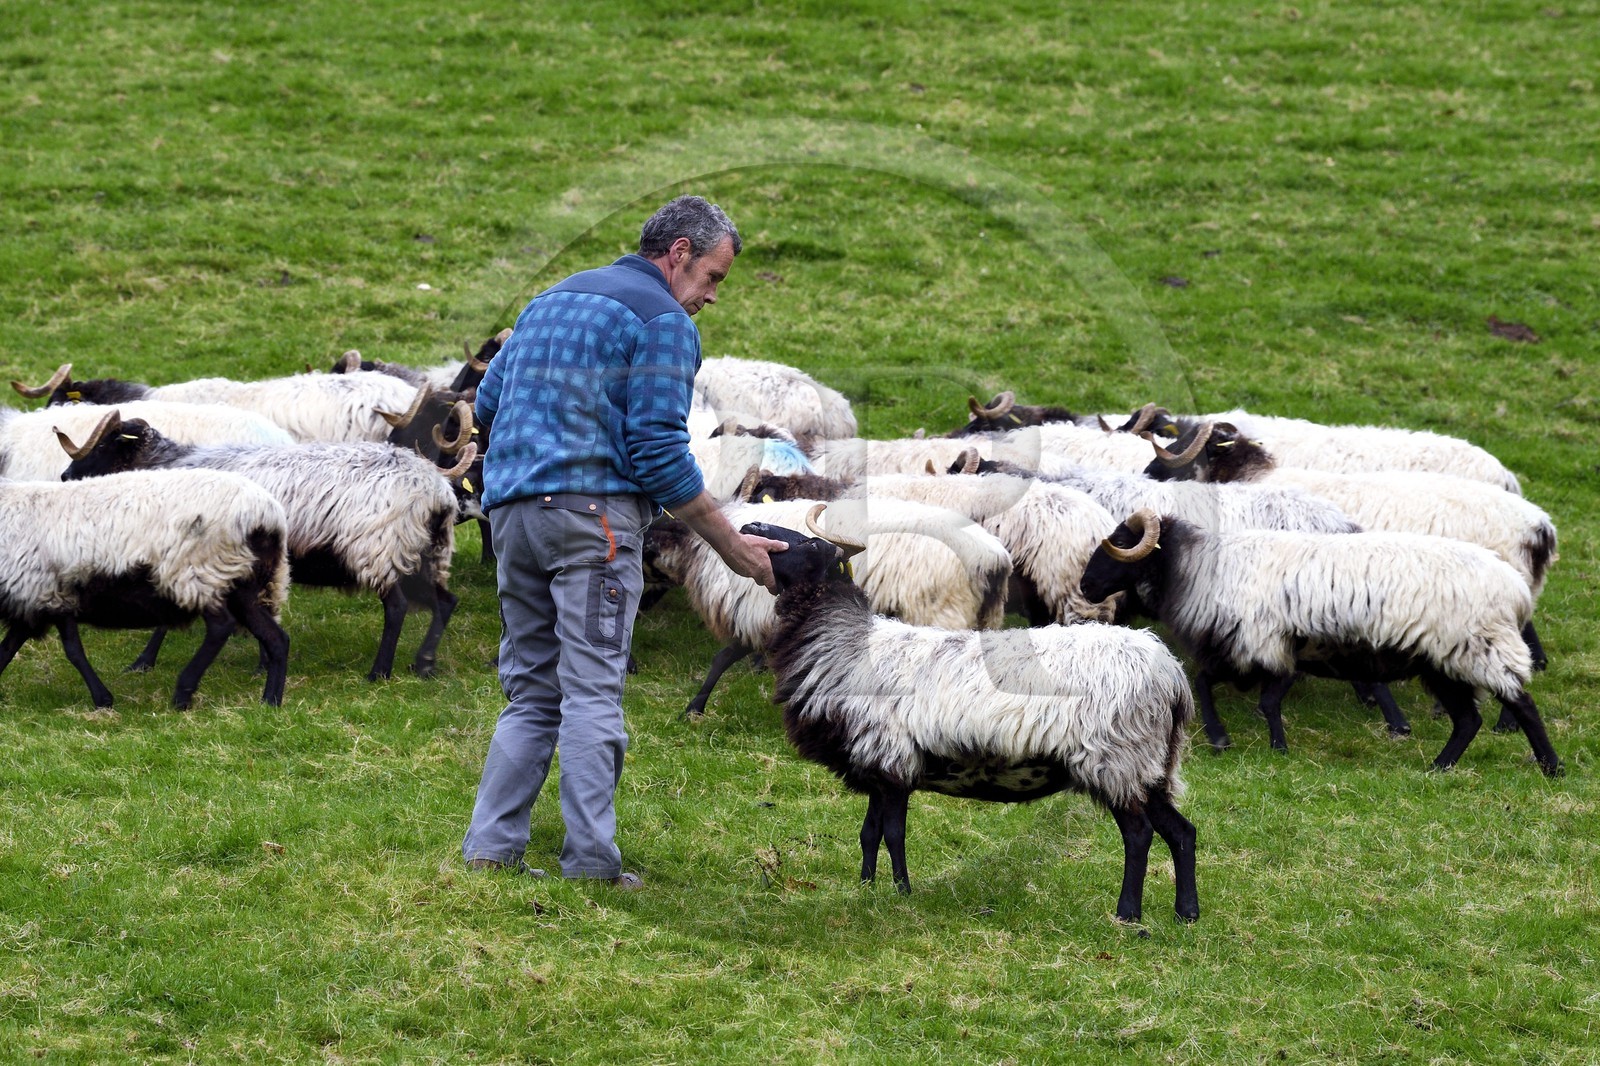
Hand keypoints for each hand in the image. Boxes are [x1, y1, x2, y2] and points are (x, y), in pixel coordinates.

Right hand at [666, 489, 788, 590]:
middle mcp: (755, 574)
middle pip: (762, 582)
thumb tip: (786, 546)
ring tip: (755, 562)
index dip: (775, 589)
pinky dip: (747, 569)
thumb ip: (777, 546)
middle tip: (767, 573)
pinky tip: (746, 560)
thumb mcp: (765, 543)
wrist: (729, 544)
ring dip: (755, 572)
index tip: (777, 591)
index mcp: (764, 570)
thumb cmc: (747, 544)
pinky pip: (745, 573)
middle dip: (765, 579)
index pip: (771, 585)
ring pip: (753, 576)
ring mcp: (745, 574)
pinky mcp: (737, 571)